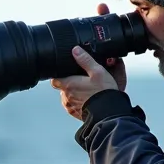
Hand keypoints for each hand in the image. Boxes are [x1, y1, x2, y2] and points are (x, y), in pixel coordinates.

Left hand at [50, 3, 128, 119]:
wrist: (109, 113)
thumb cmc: (103, 93)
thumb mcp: (97, 71)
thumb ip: (85, 60)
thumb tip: (75, 50)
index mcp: (68, 85)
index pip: (54, 79)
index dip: (58, 75)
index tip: (65, 73)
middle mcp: (66, 96)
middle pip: (62, 87)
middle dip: (69, 83)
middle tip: (81, 80)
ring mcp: (70, 106)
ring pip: (67, 96)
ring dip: (74, 93)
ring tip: (86, 90)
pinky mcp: (75, 114)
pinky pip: (73, 106)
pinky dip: (78, 102)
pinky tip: (88, 99)